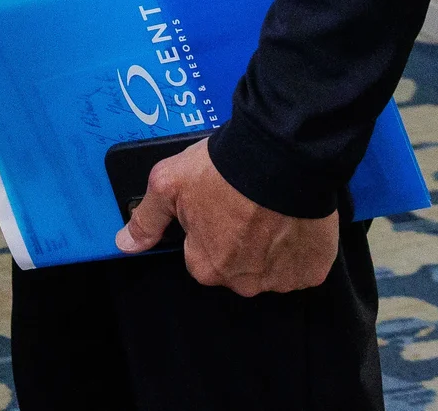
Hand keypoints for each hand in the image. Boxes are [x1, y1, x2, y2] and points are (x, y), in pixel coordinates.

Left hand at [115, 137, 338, 295]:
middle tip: (243, 204)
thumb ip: (146, 218)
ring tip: (270, 209)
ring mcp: (281, 279)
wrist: (281, 156)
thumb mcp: (169, 184)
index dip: (206, 228)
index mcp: (206, 267)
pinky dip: (298, 247)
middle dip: (238, 240)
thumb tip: (125, 243)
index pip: (199, 256)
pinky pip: (301, 265)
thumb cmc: (223, 170)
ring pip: (268, 266)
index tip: (216, 205)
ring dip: (269, 245)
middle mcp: (243, 282)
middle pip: (235, 265)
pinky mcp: (312, 269)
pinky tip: (292, 219)